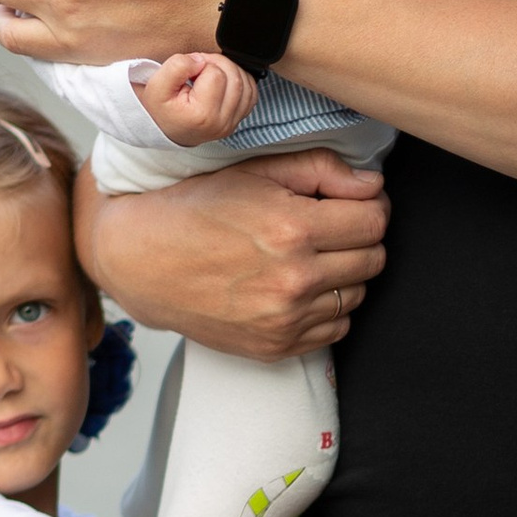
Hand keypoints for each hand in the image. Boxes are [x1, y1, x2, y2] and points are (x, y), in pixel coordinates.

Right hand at [78, 146, 388, 362]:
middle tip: (330, 227)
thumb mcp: (254, 171)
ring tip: (309, 256)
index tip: (353, 203)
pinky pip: (335, 328)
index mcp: (292, 229)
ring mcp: (286, 319)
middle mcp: (294, 279)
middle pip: (373, 260)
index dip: (370, 206)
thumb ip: (320, 170)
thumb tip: (372, 185)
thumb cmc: (195, 209)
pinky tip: (298, 287)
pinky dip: (327, 308)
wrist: (142, 262)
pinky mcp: (277, 346)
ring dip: (345, 274)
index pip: (374, 222)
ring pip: (358, 295)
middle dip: (360, 238)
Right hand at [133, 51, 259, 145]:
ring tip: (210, 74)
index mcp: (202, 115)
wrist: (167, 129)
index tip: (189, 71)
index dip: (202, 63)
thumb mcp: (157, 86)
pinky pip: (251, 93)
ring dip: (230, 70)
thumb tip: (200, 60)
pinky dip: (241, 81)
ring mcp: (233, 123)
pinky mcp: (238, 120)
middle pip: (235, 77)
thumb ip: (176, 67)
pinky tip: (223, 81)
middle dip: (218, 63)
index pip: (216, 74)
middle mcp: (222, 122)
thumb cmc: (163, 108)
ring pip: (246, 83)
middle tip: (200, 68)